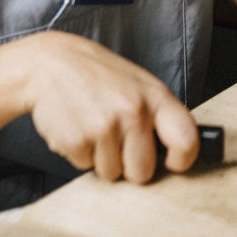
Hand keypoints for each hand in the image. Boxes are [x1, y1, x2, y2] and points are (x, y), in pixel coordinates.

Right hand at [19, 31, 197, 182]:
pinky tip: (78, 127)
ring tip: (95, 127)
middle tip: (119, 144)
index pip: (186, 141)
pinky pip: (84, 167)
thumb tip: (176, 152)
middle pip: (143, 172)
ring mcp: (104, 127)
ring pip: (111, 173)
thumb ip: (159, 116)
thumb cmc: (100, 76)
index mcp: (156, 97)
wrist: (50, 62)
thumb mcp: (140, 85)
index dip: (182, 160)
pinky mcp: (75, 141)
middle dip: (131, 167)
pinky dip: (81, 154)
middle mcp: (133, 112)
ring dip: (102, 159)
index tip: (172, 163)